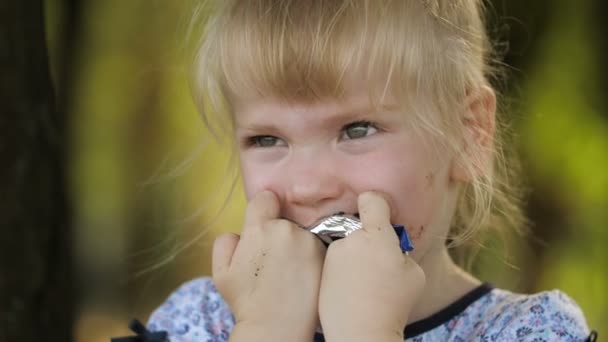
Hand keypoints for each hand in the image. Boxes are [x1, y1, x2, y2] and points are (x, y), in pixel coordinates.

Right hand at [212, 191, 325, 341]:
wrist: (277, 326)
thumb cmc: (246, 301)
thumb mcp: (221, 272)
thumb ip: (225, 242)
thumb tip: (240, 233)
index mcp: (260, 228)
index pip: (266, 198)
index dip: (263, 209)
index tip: (263, 224)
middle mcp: (288, 229)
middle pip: (283, 220)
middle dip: (278, 234)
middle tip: (273, 260)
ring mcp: (310, 242)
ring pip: (301, 234)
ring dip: (296, 245)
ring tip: (289, 273)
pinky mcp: (326, 256)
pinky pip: (316, 247)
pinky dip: (311, 257)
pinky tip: (303, 277)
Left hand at [318, 191, 425, 341]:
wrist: (360, 332)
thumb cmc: (394, 303)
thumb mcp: (414, 273)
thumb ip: (401, 251)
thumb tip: (392, 247)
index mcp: (376, 235)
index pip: (371, 200)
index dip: (377, 204)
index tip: (380, 212)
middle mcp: (350, 239)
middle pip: (360, 228)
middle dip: (369, 240)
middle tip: (378, 264)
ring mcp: (332, 255)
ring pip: (347, 247)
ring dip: (354, 257)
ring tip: (364, 285)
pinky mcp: (320, 270)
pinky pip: (335, 264)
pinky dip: (342, 273)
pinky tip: (351, 292)